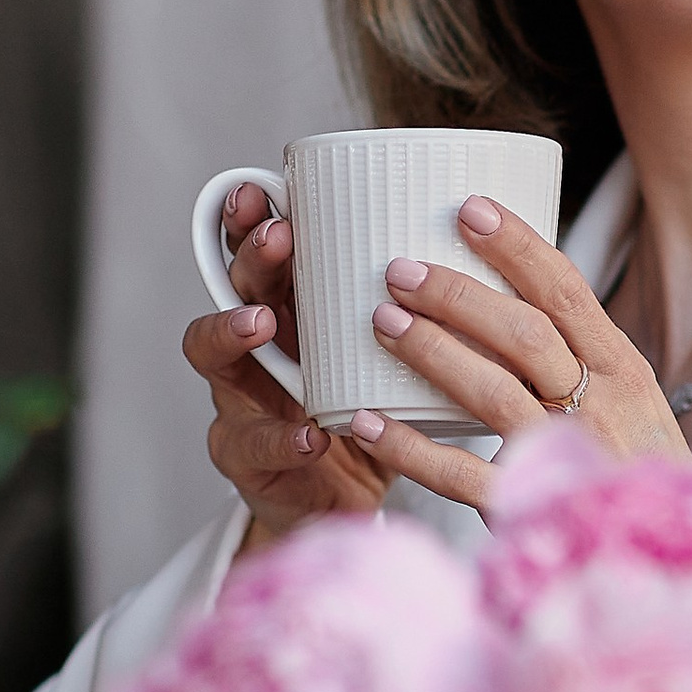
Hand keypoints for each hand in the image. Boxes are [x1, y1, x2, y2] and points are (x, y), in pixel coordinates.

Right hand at [183, 184, 389, 551]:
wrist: (344, 504)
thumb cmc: (368, 412)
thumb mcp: (387, 353)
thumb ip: (413, 306)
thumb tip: (475, 234)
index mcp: (286, 312)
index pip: (258, 254)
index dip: (250, 219)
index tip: (262, 187)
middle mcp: (251, 348)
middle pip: (232, 289)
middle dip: (250, 259)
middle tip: (278, 237)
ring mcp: (240, 403)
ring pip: (215, 360)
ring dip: (234, 333)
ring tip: (261, 322)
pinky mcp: (249, 461)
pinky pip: (254, 445)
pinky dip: (284, 437)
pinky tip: (311, 434)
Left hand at [351, 193, 689, 514]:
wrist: (667, 557)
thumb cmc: (634, 469)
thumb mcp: (629, 402)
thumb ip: (577, 355)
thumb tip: (502, 294)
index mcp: (622, 369)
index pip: (566, 291)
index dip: (516, 245)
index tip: (468, 208)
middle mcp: (598, 406)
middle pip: (524, 333)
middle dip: (457, 295)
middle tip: (400, 270)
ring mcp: (565, 457)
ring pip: (491, 391)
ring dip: (432, 350)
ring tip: (382, 321)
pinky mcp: (530, 509)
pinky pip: (460, 474)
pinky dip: (408, 447)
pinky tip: (366, 421)